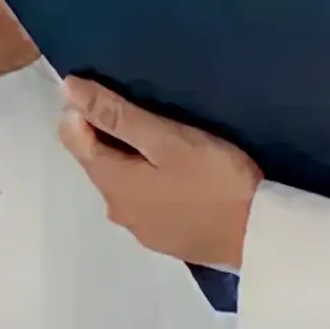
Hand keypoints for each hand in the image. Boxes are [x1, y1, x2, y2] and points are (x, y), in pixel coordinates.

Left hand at [56, 79, 262, 270]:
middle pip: (96, 161)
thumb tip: (68, 90)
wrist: (261, 237)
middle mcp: (116, 210)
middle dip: (105, 131)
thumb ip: (117, 115)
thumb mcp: (167, 139)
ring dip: (128, 157)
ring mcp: (141, 229)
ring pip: (120, 181)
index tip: (108, 89)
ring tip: (160, 137)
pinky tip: (173, 172)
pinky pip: (142, 200)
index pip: (72, 137)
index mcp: (111, 183)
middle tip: (141, 108)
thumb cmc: (214, 179)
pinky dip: (146, 180)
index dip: (81, 108)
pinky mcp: (165, 239)